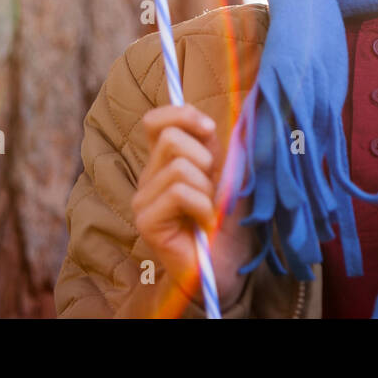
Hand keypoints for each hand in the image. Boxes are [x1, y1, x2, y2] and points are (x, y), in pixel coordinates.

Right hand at [132, 104, 257, 309]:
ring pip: (179, 167)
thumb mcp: (228, 174)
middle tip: (212, 190)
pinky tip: (205, 223)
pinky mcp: (146, 221)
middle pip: (170, 138)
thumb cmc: (228, 221)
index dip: (182, 115)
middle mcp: (149, 177)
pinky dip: (203, 206)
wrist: (227, 264)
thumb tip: (233, 113)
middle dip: (205, 160)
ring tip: (209, 211)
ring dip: (207, 189)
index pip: (156, 121)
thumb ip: (218, 146)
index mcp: (165, 162)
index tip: (209, 131)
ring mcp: (143, 200)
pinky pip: (179, 192)